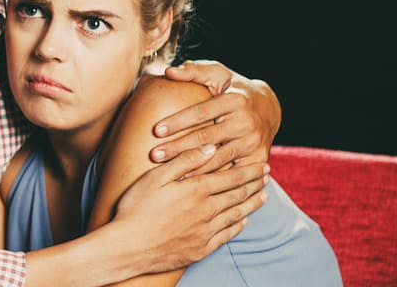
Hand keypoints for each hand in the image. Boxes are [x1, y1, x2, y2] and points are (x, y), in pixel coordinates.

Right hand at [112, 145, 269, 272]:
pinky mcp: (201, 249)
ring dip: (252, 204)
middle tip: (267, 176)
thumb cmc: (136, 208)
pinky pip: (227, 236)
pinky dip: (238, 226)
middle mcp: (207, 211)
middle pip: (238, 194)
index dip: (249, 170)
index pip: (231, 177)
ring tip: (263, 197)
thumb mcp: (156, 177)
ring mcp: (206, 232)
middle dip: (255, 184)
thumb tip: (210, 147)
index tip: (262, 164)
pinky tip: (243, 221)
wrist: (129, 247)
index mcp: (196, 190)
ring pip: (236, 215)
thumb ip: (185, 161)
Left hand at [149, 60, 279, 169]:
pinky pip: (232, 174)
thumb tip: (169, 71)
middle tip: (155, 155)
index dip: (178, 121)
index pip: (201, 112)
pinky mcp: (258, 160)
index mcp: (235, 100)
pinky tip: (192, 186)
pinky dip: (213, 180)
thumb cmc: (234, 88)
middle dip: (179, 148)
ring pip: (218, 159)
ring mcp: (254, 143)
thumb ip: (194, 71)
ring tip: (168, 173)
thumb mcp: (218, 73)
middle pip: (207, 138)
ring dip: (192, 168)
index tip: (156, 130)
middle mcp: (247, 122)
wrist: (269, 108)